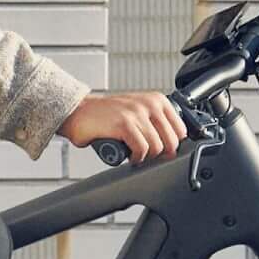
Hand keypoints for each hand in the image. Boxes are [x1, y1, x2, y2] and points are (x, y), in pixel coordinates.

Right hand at [61, 90, 189, 161]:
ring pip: (157, 147)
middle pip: (172, 141)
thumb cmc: (106, 116)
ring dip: (147, 157)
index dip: (173, 145)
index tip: (163, 152)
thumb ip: (156, 124)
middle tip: (148, 156)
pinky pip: (142, 150)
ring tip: (136, 155)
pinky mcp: (124, 124)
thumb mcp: (137, 112)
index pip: (181, 129)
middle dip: (161, 154)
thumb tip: (173, 147)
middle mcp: (149, 104)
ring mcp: (136, 113)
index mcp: (156, 100)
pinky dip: (136, 158)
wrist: (78, 112)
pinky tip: (129, 156)